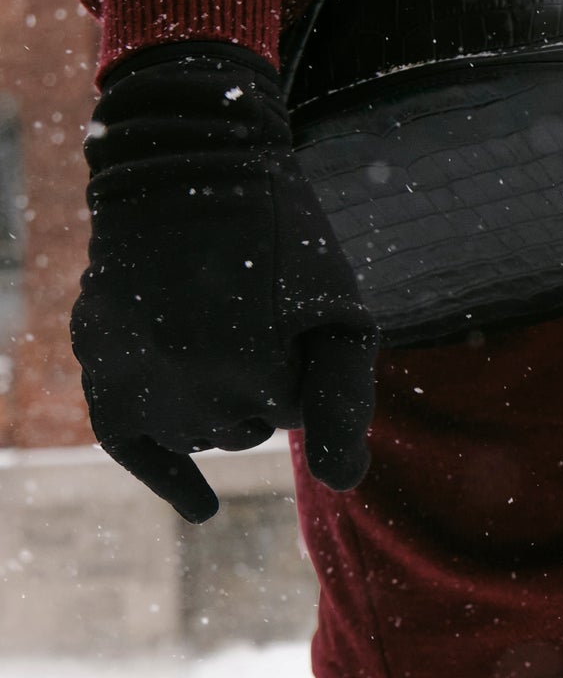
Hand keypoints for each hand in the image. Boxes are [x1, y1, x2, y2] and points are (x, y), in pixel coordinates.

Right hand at [70, 43, 376, 524]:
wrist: (186, 166)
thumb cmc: (281, 239)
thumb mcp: (339, 310)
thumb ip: (345, 400)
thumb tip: (342, 483)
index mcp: (254, 374)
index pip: (297, 412)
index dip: (305, 361)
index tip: (292, 310)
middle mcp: (186, 387)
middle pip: (246, 428)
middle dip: (260, 384)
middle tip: (250, 311)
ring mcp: (137, 380)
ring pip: (200, 431)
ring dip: (217, 400)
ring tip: (216, 327)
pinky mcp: (101, 367)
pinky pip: (131, 445)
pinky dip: (169, 476)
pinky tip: (205, 511)